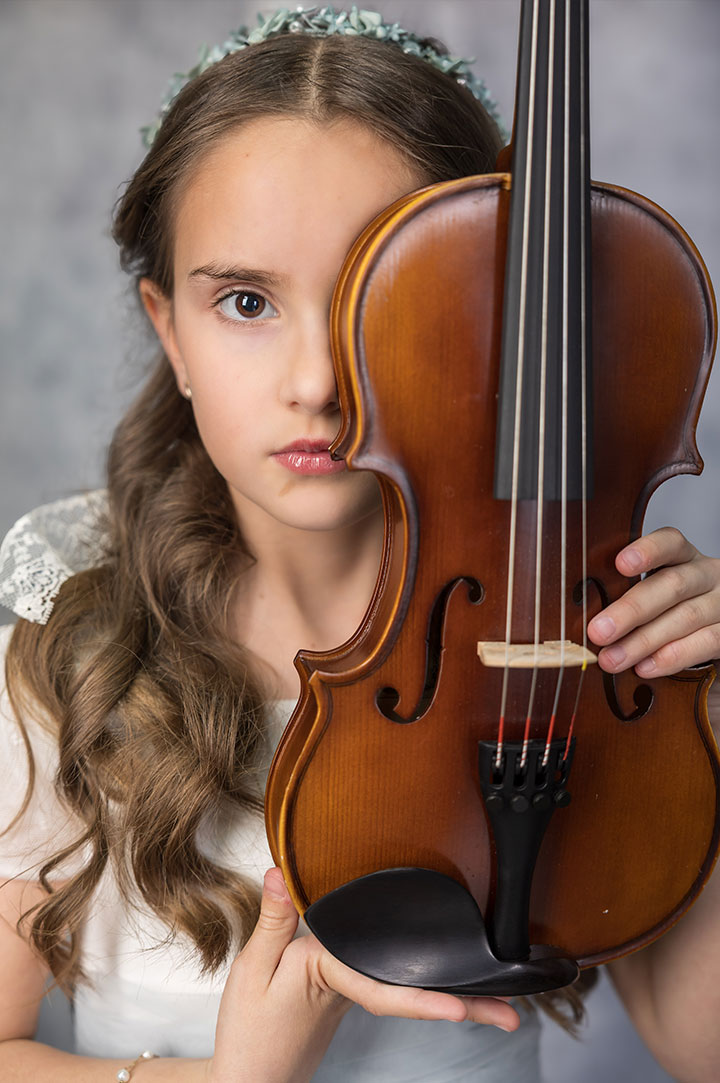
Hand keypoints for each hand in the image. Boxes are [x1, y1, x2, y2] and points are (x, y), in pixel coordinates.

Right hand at [208, 868, 518, 1082]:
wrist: (247, 1079)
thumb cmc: (250, 1031)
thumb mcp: (255, 969)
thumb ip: (275, 920)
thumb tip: (279, 872)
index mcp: (331, 979)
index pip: (384, 990)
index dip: (423, 1001)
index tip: (460, 1010)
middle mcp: (352, 992)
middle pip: (413, 996)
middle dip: (465, 1006)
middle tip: (512, 1019)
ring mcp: (355, 999)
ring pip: (408, 995)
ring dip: (454, 1000)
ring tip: (499, 1010)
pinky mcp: (349, 999)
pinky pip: (392, 991)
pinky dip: (422, 990)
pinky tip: (442, 987)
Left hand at [587, 527, 719, 677]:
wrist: (715, 627)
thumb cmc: (672, 608)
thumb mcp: (654, 591)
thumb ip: (627, 595)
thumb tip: (584, 615)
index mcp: (684, 557)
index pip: (670, 543)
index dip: (647, 551)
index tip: (620, 564)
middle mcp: (707, 574)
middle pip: (672, 585)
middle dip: (631, 610)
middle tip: (598, 632)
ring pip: (686, 617)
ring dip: (644, 641)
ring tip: (612, 659)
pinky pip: (706, 642)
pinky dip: (673, 657)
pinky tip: (645, 667)